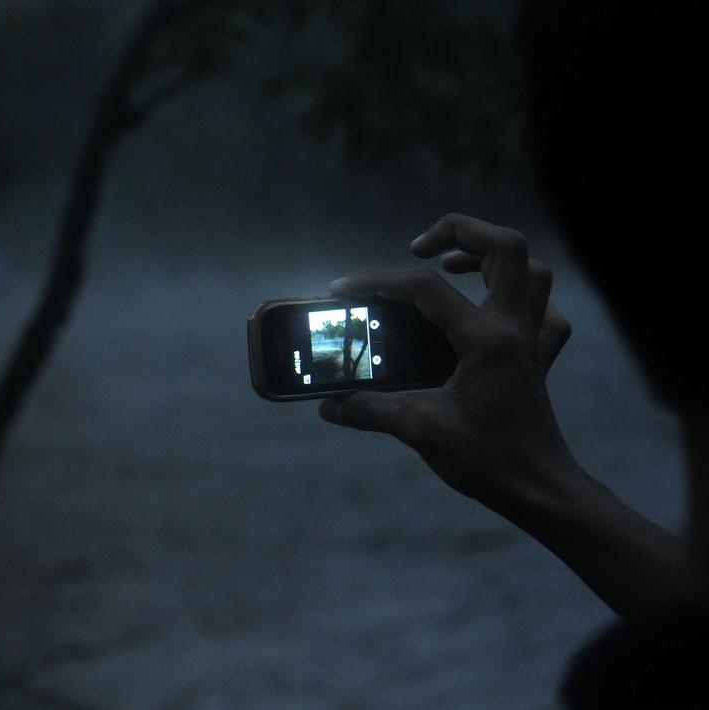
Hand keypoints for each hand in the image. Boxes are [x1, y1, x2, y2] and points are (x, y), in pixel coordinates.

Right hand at [318, 213, 574, 508]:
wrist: (539, 490)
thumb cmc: (487, 460)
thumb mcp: (419, 430)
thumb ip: (369, 410)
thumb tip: (328, 405)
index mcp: (484, 339)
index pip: (426, 288)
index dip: (378, 281)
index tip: (342, 289)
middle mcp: (513, 329)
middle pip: (507, 249)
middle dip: (462, 232)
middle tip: (420, 249)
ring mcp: (532, 342)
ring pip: (533, 273)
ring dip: (494, 258)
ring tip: (455, 266)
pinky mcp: (538, 361)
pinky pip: (545, 314)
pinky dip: (524, 301)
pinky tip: (494, 312)